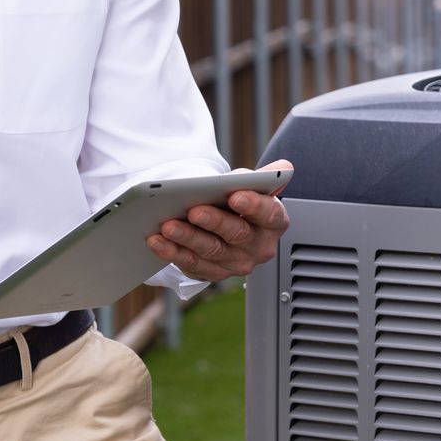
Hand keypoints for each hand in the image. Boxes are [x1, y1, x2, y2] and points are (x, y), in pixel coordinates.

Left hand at [146, 161, 292, 281]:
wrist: (223, 224)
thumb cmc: (237, 202)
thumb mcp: (249, 186)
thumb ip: (261, 178)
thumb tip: (283, 168)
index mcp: (274, 222)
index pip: (269, 214)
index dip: (253, 205)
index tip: (235, 195)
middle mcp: (259, 247)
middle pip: (237, 234)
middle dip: (214, 221)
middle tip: (193, 210)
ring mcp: (235, 263)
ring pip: (210, 251)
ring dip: (187, 238)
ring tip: (167, 225)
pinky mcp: (212, 272)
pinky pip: (191, 265)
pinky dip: (172, 252)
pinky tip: (156, 241)